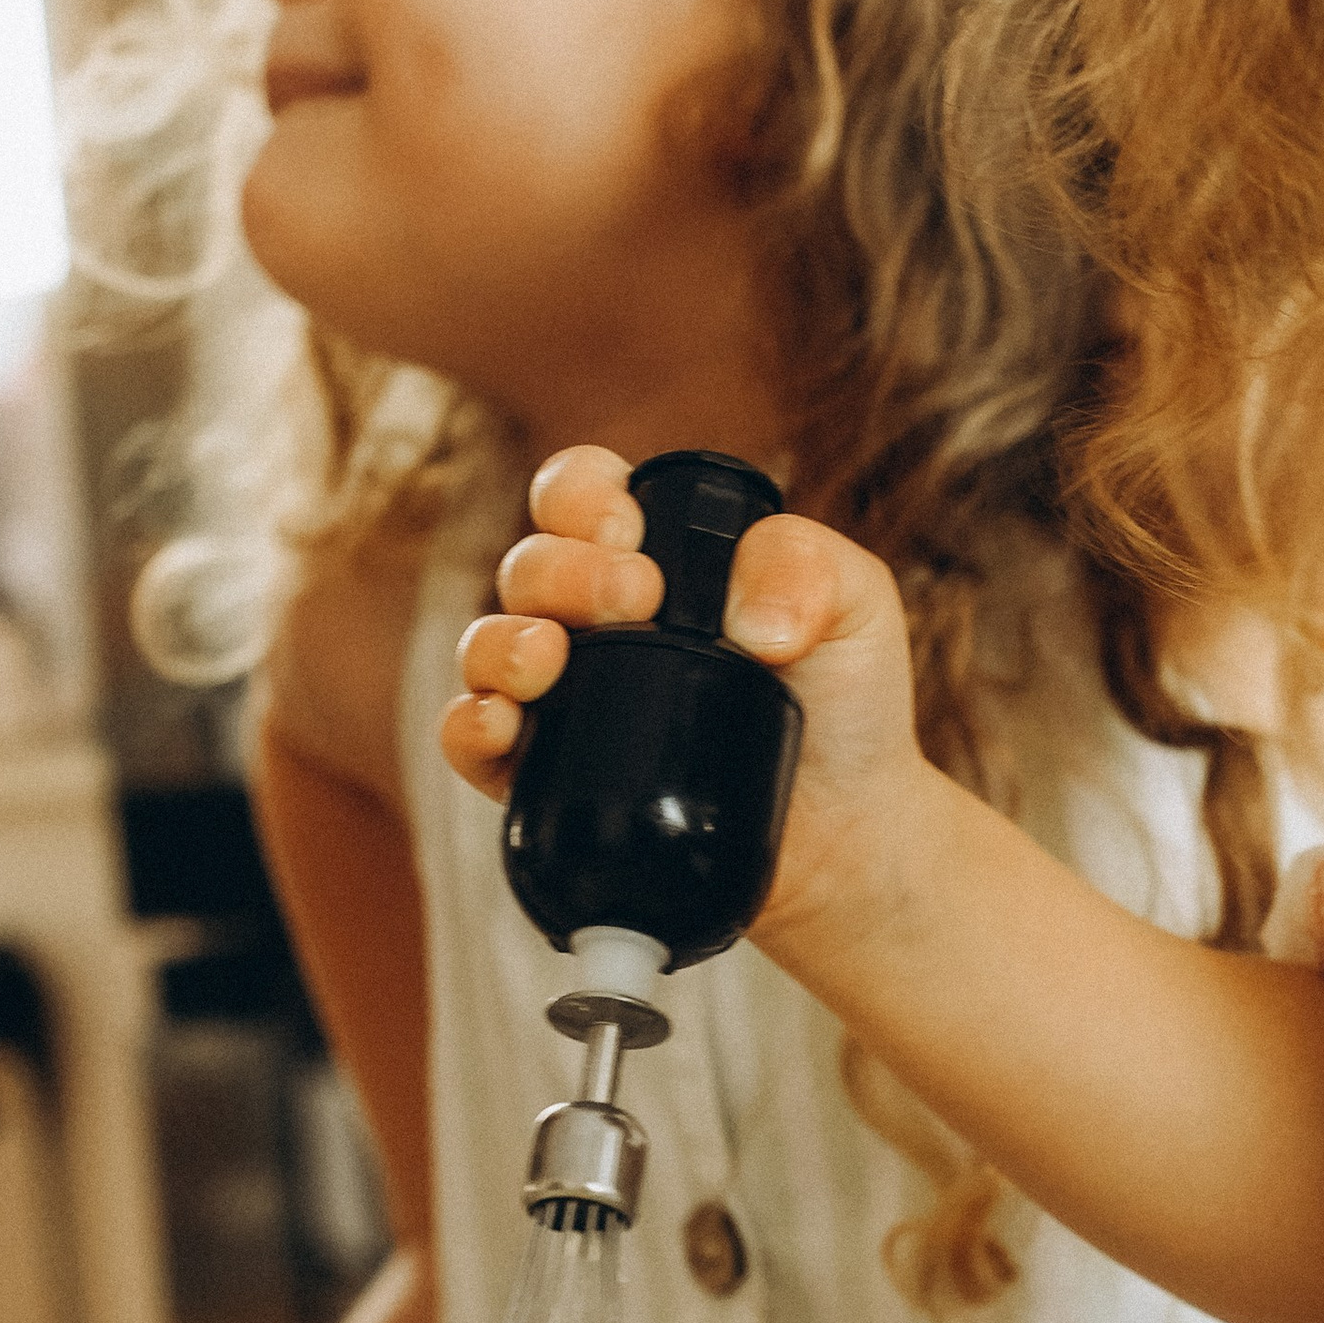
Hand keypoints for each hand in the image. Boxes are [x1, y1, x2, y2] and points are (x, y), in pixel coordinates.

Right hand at [440, 442, 947, 961]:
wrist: (848, 829)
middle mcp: (594, 617)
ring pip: (488, 644)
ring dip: (502, 643)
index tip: (629, 535)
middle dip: (563, 571)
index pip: (578, 494)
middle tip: (633, 601)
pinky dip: (466, 727)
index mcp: (655, 554)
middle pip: (530, 564)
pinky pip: (468, 740)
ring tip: (551, 661)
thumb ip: (811, 568)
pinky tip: (500, 725)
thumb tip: (743, 621)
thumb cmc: (849, 701)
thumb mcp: (857, 606)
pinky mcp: (547, 775)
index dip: (581, 497)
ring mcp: (565, 694)